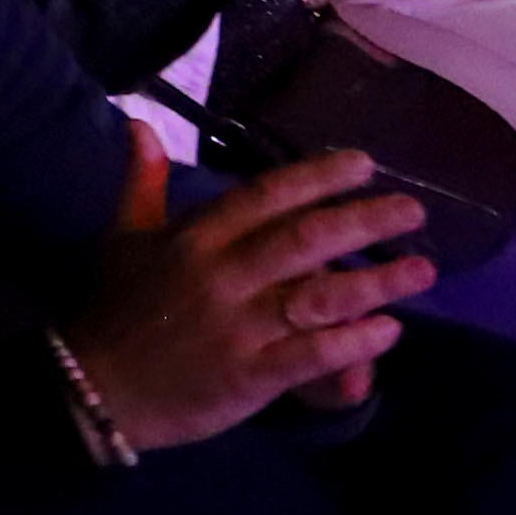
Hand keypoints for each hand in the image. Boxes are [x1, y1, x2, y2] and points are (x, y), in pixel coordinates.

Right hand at [61, 155, 433, 447]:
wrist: (93, 389)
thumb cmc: (114, 310)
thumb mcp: (121, 238)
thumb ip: (141, 182)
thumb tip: (141, 124)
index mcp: (193, 239)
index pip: (265, 195)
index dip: (318, 176)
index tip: (364, 165)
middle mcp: (221, 276)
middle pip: (305, 239)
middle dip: (365, 221)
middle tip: (413, 211)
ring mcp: (238, 328)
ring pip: (320, 297)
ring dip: (378, 282)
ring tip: (422, 271)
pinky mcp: (249, 376)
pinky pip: (313, 354)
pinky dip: (355, 342)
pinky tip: (390, 330)